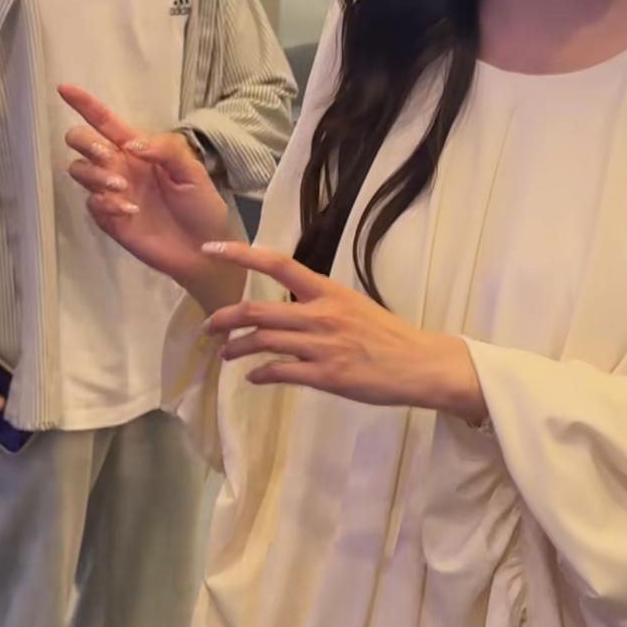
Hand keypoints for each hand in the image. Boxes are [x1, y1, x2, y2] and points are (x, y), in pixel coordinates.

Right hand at [60, 85, 231, 283]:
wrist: (204, 249)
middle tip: (107, 155)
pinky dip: (104, 203)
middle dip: (85, 142)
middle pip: (81, 142)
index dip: (84, 103)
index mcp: (138, 148)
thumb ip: (164, 149)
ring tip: (122, 188)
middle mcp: (119, 166)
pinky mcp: (109, 219)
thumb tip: (130, 144)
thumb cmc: (201, 204)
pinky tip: (129, 211)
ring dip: (94, 174)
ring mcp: (112, 193)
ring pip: (79, 170)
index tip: (63, 88)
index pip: (105, 121)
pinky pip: (91, 203)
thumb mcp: (191, 169)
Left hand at [199, 242, 488, 419]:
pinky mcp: (326, 375)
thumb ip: (319, 304)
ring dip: (236, 349)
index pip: (278, 263)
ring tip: (225, 354)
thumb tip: (289, 309)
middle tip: (207, 327)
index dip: (241, 254)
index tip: (212, 248)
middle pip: (257, 310)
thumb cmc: (387, 335)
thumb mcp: (354, 305)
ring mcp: (323, 346)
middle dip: (224, 318)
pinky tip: (253, 378)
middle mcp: (321, 314)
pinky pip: (280, 372)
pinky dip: (260, 375)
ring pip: (263, 341)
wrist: (419, 364)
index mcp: (328, 291)